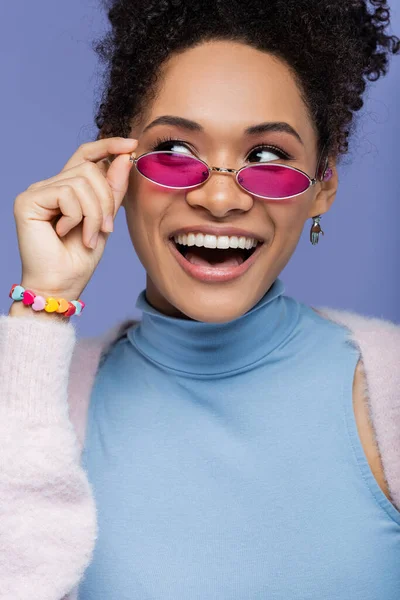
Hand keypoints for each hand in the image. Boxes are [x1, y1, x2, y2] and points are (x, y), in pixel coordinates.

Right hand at [12, 137, 137, 302]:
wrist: (62, 284)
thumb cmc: (80, 258)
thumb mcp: (105, 220)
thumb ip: (113, 190)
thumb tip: (124, 156)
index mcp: (67, 188)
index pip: (86, 155)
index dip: (108, 146)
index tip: (132, 145)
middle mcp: (50, 186)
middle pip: (89, 169)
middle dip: (106, 200)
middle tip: (107, 229)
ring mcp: (37, 192)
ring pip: (81, 181)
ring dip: (94, 213)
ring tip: (89, 236)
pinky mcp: (28, 201)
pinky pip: (66, 193)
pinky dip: (76, 216)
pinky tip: (65, 233)